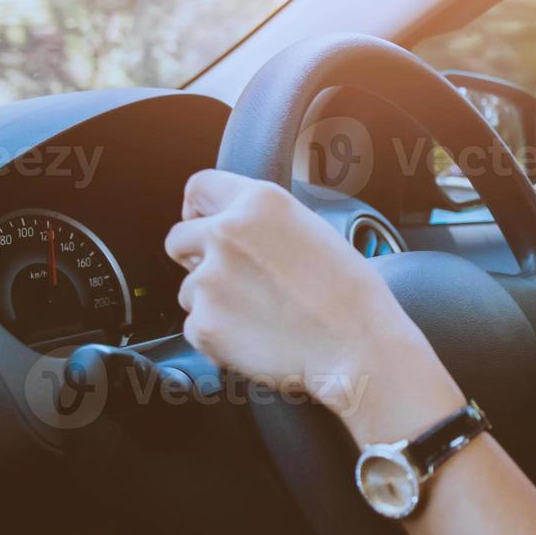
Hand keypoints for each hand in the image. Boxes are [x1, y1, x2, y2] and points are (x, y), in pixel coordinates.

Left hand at [163, 170, 458, 432]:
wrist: (356, 347)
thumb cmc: (349, 294)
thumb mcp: (313, 231)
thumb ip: (266, 221)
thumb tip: (237, 229)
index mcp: (259, 203)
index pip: (199, 187)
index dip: (199, 210)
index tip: (203, 224)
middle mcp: (226, 233)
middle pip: (179, 239)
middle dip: (197, 257)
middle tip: (234, 278)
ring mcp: (209, 280)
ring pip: (189, 288)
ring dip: (214, 300)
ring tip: (262, 313)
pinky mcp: (203, 324)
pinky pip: (196, 325)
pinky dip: (219, 334)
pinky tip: (258, 335)